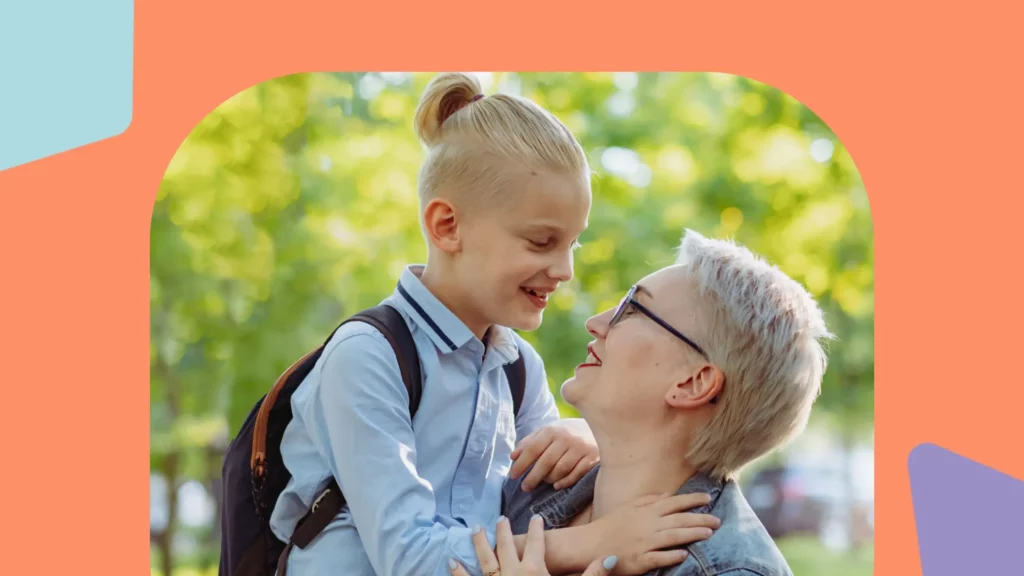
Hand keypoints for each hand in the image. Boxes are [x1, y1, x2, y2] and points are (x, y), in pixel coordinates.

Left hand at [449, 515, 618, 575]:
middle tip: (500, 518)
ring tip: (476, 528)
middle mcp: (512, 574)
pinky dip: (458, 571)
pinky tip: (451, 561)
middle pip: (508, 546)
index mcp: (535, 572)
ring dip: (480, 543)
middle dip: (504, 531)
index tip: (537, 517)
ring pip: (485, 559)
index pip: (538, 544)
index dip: (538, 530)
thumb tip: (609, 558)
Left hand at [510, 419, 598, 491]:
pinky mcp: (593, 459)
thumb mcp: (548, 432)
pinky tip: (557, 485)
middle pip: (546, 462)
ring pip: (560, 470)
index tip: (513, 475)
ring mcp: (581, 449)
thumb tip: (513, 456)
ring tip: (543, 482)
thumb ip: (530, 442)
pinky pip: (576, 475)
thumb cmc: (567, 432)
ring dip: (549, 479)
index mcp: (553, 430)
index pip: (533, 448)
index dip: (521, 463)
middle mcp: (567, 438)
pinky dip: (565, 482)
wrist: (598, 425)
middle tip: (524, 487)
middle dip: (533, 477)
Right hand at [583, 492, 720, 574]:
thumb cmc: (610, 526)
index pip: (673, 503)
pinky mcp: (640, 560)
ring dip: (692, 534)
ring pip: (673, 537)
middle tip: (718, 520)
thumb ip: (648, 500)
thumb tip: (667, 495)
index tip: (708, 498)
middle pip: (679, 520)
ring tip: (709, 534)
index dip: (692, 500)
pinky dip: (672, 555)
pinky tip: (684, 554)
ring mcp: (644, 543)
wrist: (590, 545)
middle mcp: (647, 525)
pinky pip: (659, 557)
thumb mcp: (628, 507)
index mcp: (645, 511)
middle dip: (700, 519)